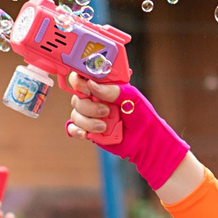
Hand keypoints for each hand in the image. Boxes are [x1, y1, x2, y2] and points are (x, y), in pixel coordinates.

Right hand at [64, 78, 193, 189]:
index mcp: (103, 87)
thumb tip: (91, 84)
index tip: (87, 88)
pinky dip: (77, 131)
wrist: (145, 139)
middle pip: (77, 98)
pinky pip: (73, 128)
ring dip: (88, 121)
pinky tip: (86, 134)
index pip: (83, 78)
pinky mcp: (88, 130)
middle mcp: (94, 99)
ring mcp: (90, 115)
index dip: (79, 82)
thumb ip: (112, 90)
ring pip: (75, 114)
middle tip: (106, 111)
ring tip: (104, 127)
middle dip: (89, 106)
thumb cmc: (141, 114)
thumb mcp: (131, 97)